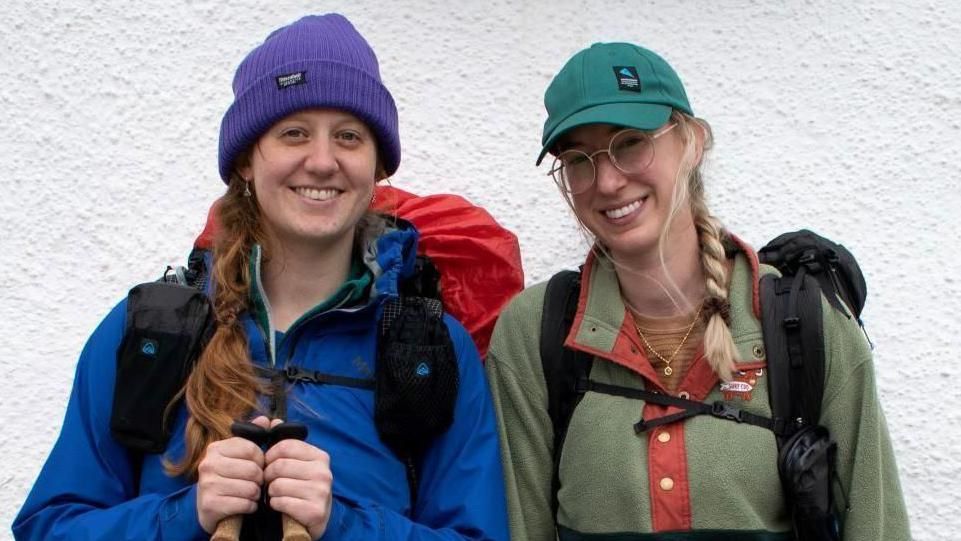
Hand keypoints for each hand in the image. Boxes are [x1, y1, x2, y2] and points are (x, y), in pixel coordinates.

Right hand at [195, 416, 269, 532]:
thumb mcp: (238, 455)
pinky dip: (250, 506)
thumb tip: (267, 420)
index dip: (261, 460)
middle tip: (255, 483)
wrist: (209, 508)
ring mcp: (207, 485)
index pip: (252, 449)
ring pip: (250, 488)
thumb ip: (253, 436)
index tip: (257, 466)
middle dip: (260, 479)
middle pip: (253, 470)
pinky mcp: (210, 505)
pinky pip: (244, 504)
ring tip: (250, 494)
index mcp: (215, 448)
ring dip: (256, 494)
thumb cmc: (229, 478)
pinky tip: (244, 505)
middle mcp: (208, 464)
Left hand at [264, 419, 333, 539]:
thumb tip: (272, 421)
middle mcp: (324, 472)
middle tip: (270, 482)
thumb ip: (284, 442)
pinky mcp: (315, 511)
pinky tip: (281, 506)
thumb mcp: (296, 463)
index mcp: (320, 456)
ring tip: (277, 494)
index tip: (269, 464)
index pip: (285, 446)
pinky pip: (281, 502)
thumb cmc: (300, 488)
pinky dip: (276, 505)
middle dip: (268, 475)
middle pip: (279, 465)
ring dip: (271, 492)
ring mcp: (321, 492)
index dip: (270, 455)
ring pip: (278, 485)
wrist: (312, 520)